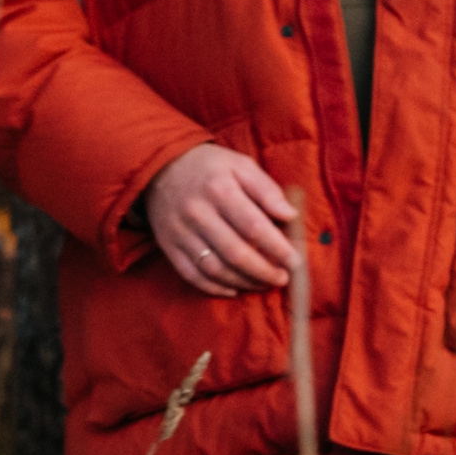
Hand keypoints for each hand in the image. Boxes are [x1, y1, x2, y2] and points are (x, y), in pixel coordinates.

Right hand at [145, 144, 298, 295]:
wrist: (160, 167)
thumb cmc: (209, 168)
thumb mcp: (240, 165)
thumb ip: (266, 189)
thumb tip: (289, 215)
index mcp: (219, 189)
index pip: (253, 226)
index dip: (277, 247)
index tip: (295, 260)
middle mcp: (197, 212)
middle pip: (235, 252)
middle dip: (264, 271)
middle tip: (282, 278)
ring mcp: (180, 231)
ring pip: (215, 268)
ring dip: (243, 282)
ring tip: (263, 284)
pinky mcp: (168, 246)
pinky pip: (192, 275)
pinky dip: (215, 288)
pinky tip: (234, 288)